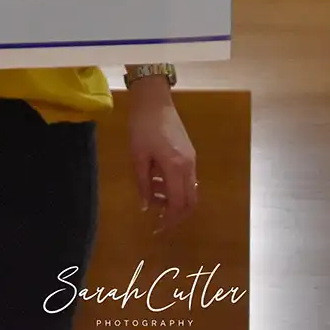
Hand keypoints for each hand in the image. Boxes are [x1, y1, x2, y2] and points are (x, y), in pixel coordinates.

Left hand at [126, 79, 197, 229]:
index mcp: (175, 168)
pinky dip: (177, 187)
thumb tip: (146, 206)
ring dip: (175, 200)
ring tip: (154, 197)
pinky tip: (159, 182)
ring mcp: (191, 159)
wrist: (154, 100)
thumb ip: (143, 184)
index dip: (169, 220)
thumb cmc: (142, 127)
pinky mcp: (190, 153)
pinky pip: (188, 178)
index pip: (177, 203)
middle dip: (177, 215)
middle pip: (190, 201)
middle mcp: (188, 166)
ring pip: (191, 190)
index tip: (157, 228)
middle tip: (160, 221)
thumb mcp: (138, 157)